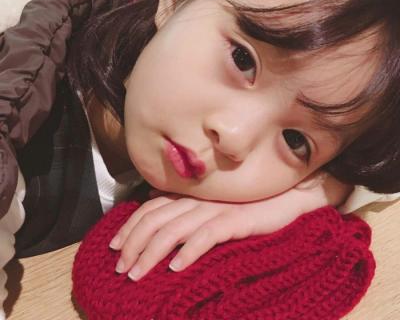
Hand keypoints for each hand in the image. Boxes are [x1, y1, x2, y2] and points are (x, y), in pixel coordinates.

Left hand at [109, 193, 254, 280]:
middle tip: (120, 268)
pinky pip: (206, 235)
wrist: (284, 198)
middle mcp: (198, 200)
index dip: (130, 226)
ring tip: (137, 274)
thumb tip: (154, 196)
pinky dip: (188, 251)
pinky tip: (175, 268)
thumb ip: (183, 200)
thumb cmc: (246, 203)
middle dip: (134, 244)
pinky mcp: (235, 220)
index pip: (151, 208)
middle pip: (156, 219)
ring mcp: (216, 209)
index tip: (115, 246)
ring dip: (152, 253)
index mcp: (191, 195)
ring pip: (174, 229)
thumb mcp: (211, 201)